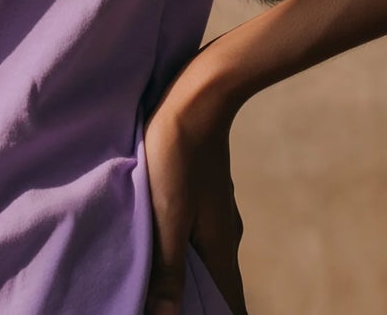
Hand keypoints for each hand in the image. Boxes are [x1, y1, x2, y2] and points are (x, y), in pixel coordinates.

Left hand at [142, 53, 247, 314]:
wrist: (199, 94)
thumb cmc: (178, 153)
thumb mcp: (167, 214)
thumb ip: (167, 268)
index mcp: (221, 247)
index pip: (229, 304)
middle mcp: (225, 234)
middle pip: (217, 285)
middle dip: (197, 302)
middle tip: (165, 304)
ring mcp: (215, 211)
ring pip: (204, 258)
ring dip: (187, 276)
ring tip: (157, 285)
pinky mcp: (202, 192)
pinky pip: (195, 233)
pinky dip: (181, 249)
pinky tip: (160, 242)